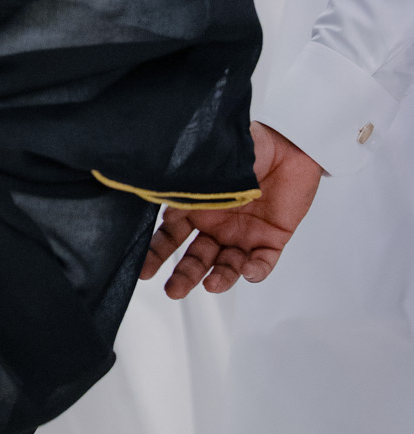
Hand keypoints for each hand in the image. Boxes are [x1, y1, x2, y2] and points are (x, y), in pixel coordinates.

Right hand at [142, 121, 321, 297]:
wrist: (289, 144)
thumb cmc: (246, 147)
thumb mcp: (208, 166)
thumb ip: (186, 187)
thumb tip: (163, 205)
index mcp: (196, 206)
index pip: (171, 235)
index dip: (157, 253)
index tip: (144, 270)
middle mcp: (216, 225)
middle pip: (196, 258)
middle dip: (184, 275)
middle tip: (174, 290)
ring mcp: (243, 234)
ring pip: (226, 266)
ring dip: (219, 278)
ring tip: (211, 285)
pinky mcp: (271, 239)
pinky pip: (262, 262)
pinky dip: (255, 270)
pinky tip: (248, 271)